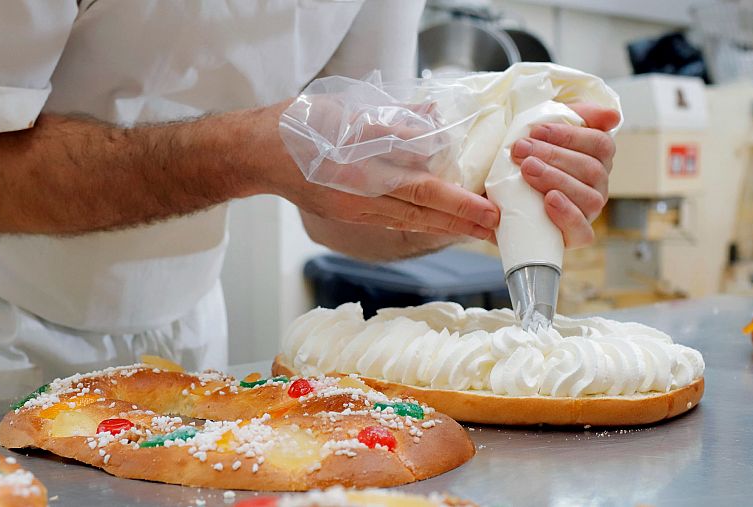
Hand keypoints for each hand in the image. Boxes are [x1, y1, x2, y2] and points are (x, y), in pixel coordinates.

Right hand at [264, 101, 498, 239]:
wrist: (256, 153)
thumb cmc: (297, 126)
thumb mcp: (344, 114)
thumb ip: (389, 122)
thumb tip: (430, 125)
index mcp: (361, 176)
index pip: (422, 192)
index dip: (458, 204)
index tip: (488, 211)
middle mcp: (360, 201)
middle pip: (421, 215)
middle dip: (461, 223)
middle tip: (495, 228)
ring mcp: (353, 211)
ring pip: (408, 221)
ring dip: (443, 225)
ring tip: (474, 228)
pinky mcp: (347, 212)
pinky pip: (390, 220)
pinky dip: (417, 221)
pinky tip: (434, 222)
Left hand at [510, 103, 620, 247]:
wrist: (499, 198)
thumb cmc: (527, 160)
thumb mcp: (545, 132)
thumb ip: (577, 116)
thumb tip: (612, 116)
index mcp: (596, 157)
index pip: (599, 143)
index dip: (570, 136)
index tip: (537, 130)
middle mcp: (598, 184)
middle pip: (591, 169)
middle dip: (554, 156)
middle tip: (522, 150)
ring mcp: (589, 210)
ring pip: (588, 197)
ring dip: (556, 180)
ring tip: (527, 170)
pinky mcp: (576, 235)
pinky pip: (583, 231)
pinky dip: (567, 215)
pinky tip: (549, 201)